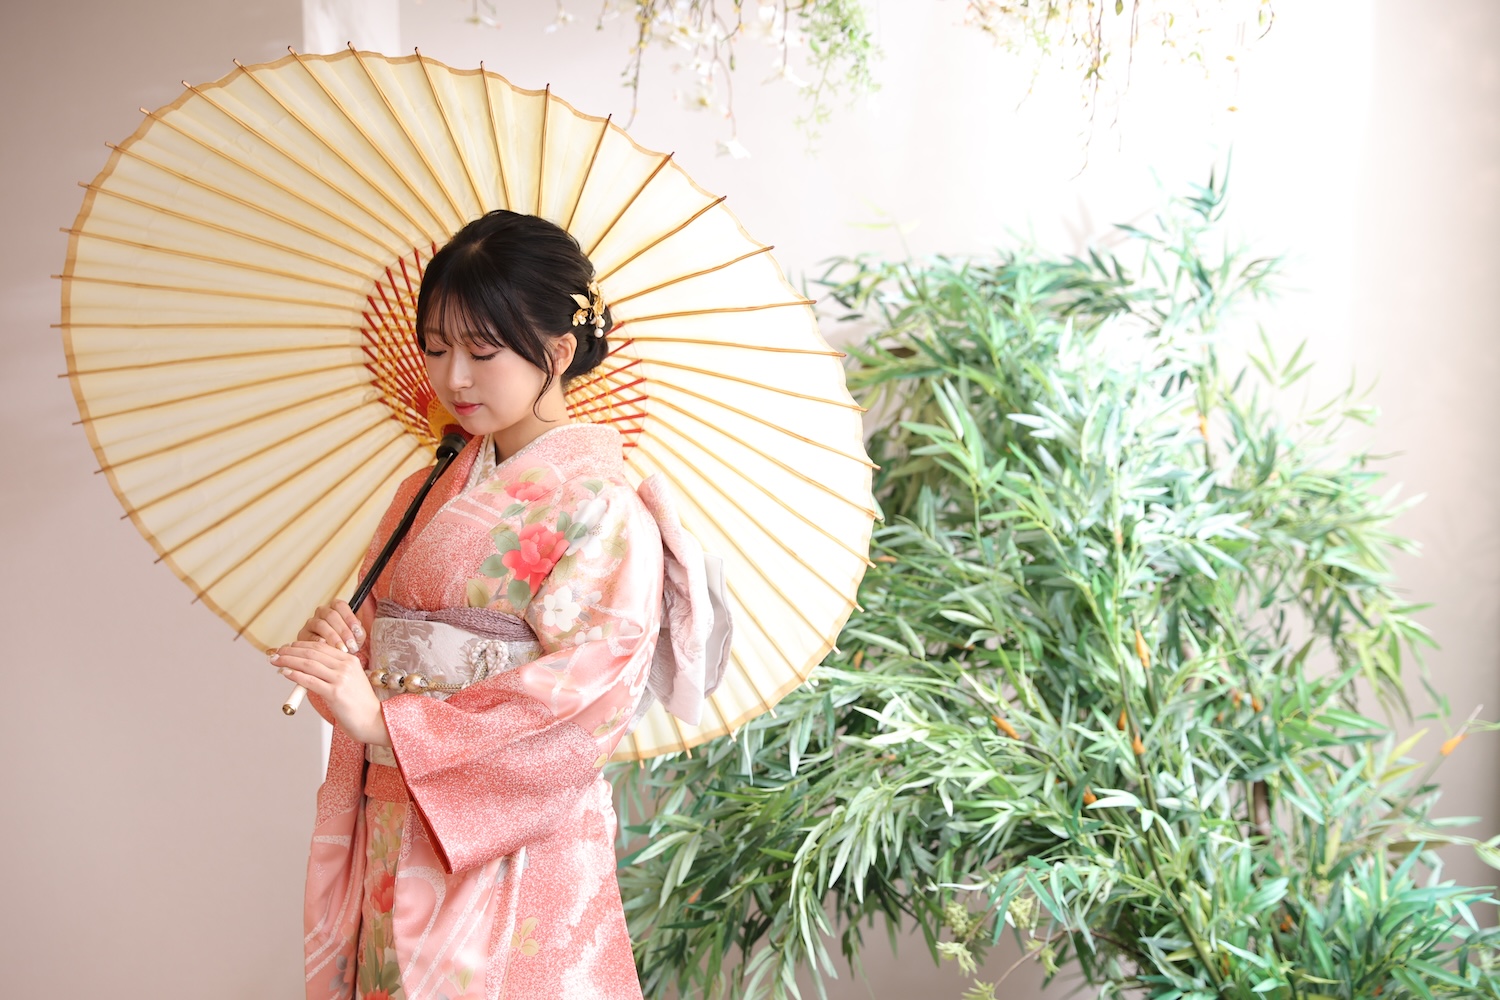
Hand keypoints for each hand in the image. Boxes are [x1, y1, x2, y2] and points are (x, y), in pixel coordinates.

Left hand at [270, 641, 389, 746]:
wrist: (373, 720)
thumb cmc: (358, 704)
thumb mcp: (350, 680)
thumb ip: (333, 670)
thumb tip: (307, 666)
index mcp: (350, 660)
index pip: (321, 647)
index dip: (301, 645)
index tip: (287, 647)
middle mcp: (346, 666)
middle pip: (312, 653)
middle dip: (291, 651)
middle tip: (276, 652)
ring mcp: (341, 679)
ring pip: (308, 665)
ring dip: (288, 661)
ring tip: (276, 661)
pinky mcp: (335, 693)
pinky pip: (309, 681)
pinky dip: (295, 675)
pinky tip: (284, 672)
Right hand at [297, 600, 363, 653]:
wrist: (330, 657)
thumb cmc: (345, 644)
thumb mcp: (355, 637)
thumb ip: (358, 632)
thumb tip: (357, 632)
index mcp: (335, 608)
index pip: (340, 605)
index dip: (349, 617)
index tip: (357, 631)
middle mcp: (321, 612)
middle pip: (331, 614)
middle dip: (343, 631)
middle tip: (351, 645)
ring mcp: (311, 622)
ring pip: (320, 624)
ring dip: (333, 637)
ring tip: (342, 649)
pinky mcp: (302, 635)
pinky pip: (310, 636)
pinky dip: (319, 642)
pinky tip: (328, 648)